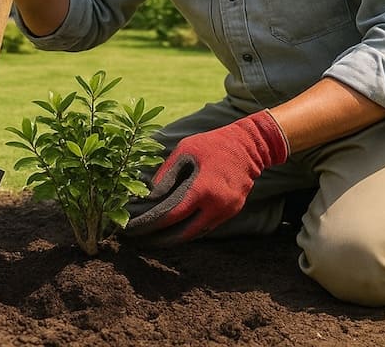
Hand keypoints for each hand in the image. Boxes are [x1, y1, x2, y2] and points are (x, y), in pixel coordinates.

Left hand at [124, 110, 288, 244]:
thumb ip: (167, 174)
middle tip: (142, 239)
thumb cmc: (213, 145)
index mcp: (202, 190)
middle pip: (184, 233)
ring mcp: (227, 211)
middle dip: (162, 239)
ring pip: (197, 233)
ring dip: (177, 236)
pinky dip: (191, 228)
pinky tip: (177, 228)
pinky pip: (208, 226)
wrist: (250, 146)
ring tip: (155, 237)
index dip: (151, 224)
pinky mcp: (232, 211)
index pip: (172, 215)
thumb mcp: (185, 151)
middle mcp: (216, 206)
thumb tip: (149, 195)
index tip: (134, 228)